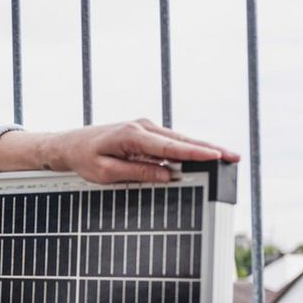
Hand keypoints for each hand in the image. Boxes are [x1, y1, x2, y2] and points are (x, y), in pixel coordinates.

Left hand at [0, 119, 239, 183]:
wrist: (68, 144)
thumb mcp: (105, 172)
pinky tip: (205, 157)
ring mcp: (146, 128)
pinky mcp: (146, 133)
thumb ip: (137, 172)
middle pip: (182, 140)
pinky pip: (171, 142)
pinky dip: (187, 149)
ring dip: (202, 148)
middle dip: (209, 149)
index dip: (195, 152)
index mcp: (132, 135)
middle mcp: (142, 127)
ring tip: (227, 158)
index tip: (216, 156)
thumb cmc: (83, 158)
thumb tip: (167, 175)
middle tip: (234, 157)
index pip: (170, 146)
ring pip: (179, 140)